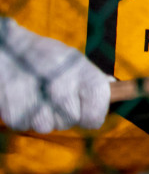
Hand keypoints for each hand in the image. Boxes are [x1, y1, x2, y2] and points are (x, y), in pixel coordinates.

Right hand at [0, 16, 110, 132]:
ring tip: (35, 96)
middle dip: (64, 115)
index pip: (97, 108)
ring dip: (41, 116)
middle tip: (53, 98)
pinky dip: (22, 115)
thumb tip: (113, 87)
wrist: (4, 47)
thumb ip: (93, 77)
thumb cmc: (44, 56)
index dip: (93, 116)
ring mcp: (35, 97)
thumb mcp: (72, 60)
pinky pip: (23, 124)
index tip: (88, 113)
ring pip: (46, 126)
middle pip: (70, 121)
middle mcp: (60, 83)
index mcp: (80, 70)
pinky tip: (20, 97)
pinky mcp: (11, 108)